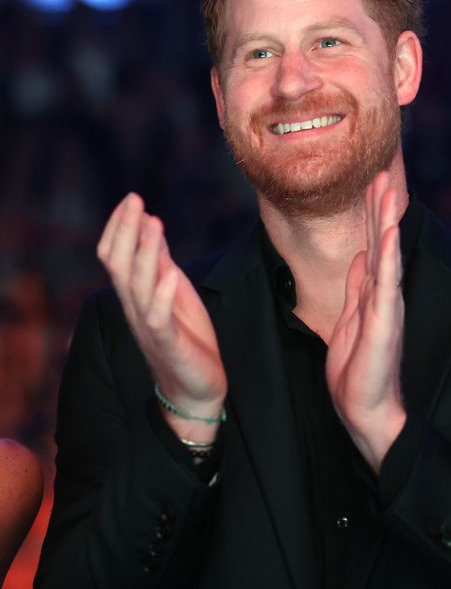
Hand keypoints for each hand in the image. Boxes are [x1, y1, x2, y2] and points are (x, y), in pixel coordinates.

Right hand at [97, 193, 226, 441]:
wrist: (197, 388)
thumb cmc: (186, 337)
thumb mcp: (174, 291)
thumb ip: (161, 261)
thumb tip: (151, 223)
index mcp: (135, 295)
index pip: (114, 257)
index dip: (119, 228)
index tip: (130, 200)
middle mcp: (135, 308)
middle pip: (119, 266)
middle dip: (125, 231)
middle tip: (134, 200)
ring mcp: (149, 327)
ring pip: (137, 286)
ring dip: (144, 253)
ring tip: (153, 223)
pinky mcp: (169, 344)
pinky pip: (159, 318)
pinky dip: (162, 295)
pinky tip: (171, 274)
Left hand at [325, 172, 406, 472]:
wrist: (365, 408)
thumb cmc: (358, 370)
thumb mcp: (348, 319)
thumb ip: (355, 287)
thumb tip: (358, 257)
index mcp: (372, 292)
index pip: (370, 244)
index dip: (370, 212)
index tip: (372, 180)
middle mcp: (383, 294)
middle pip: (380, 240)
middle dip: (380, 205)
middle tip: (382, 169)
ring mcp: (387, 306)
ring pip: (387, 254)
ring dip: (387, 220)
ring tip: (389, 188)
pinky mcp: (385, 322)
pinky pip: (387, 283)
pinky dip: (388, 256)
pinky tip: (388, 233)